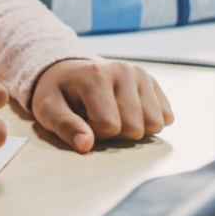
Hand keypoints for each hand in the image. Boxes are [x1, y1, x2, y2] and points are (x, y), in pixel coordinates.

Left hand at [31, 59, 172, 152]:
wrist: (68, 73)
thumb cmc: (58, 94)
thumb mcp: (48, 110)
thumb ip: (64, 126)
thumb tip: (86, 145)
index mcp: (96, 75)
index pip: (108, 125)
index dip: (94, 133)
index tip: (82, 122)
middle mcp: (123, 70)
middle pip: (135, 128)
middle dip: (115, 133)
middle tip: (97, 118)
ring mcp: (141, 74)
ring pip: (154, 125)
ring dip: (133, 129)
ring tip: (112, 114)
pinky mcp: (153, 82)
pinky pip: (166, 117)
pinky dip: (148, 122)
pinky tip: (128, 112)